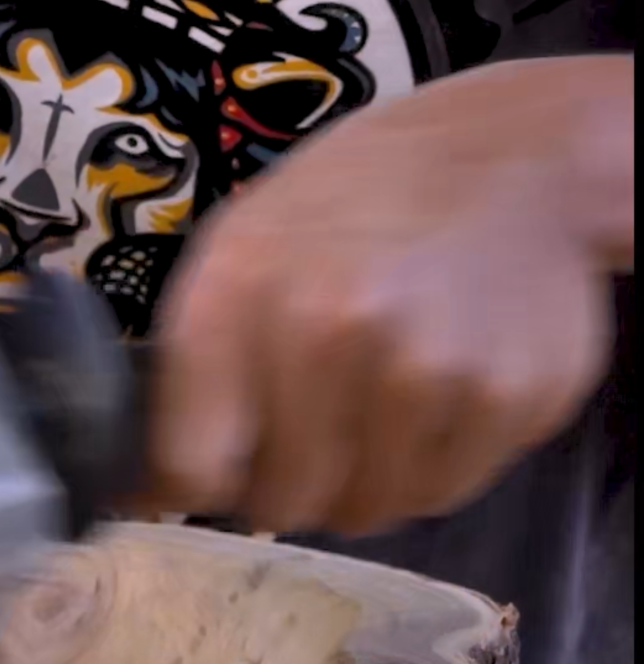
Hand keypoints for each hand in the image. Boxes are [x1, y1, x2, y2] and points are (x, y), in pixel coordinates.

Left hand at [141, 56, 632, 536]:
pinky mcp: (511, 397)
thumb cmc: (355, 208)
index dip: (204, 484)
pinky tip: (449, 386)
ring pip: (369, 510)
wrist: (518, 153)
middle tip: (322, 426)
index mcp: (236, 294)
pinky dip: (441, 463)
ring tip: (388, 397)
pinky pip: (447, 493)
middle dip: (294, 483)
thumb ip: (194, 372)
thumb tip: (145, 498)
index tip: (226, 469)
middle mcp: (327, 331)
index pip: (190, 468)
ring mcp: (426, 368)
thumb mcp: (245, 250)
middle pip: (282, 504)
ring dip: (370, 479)